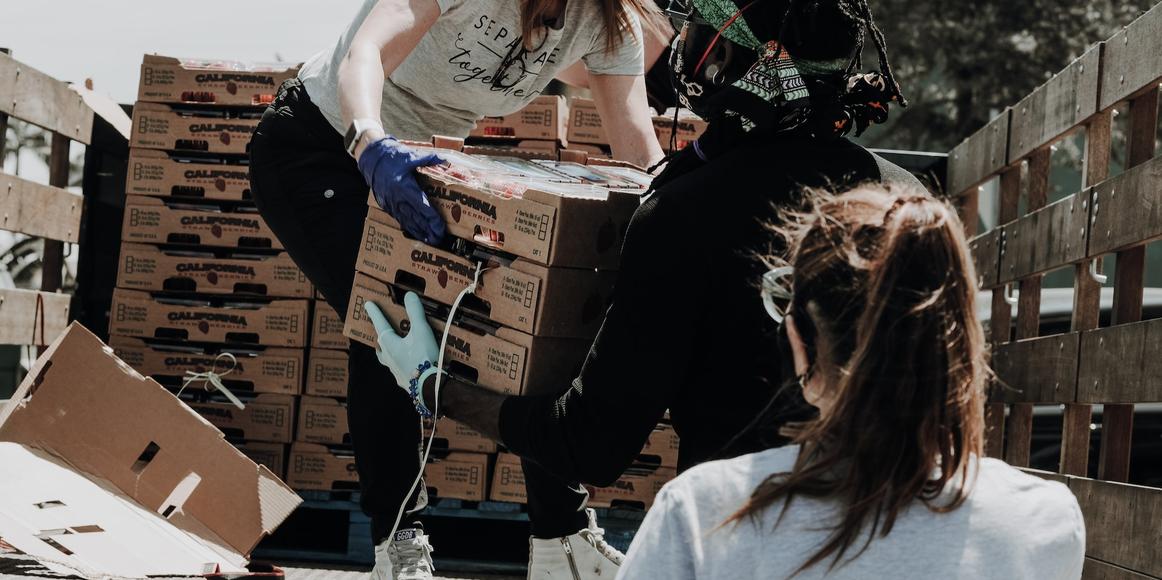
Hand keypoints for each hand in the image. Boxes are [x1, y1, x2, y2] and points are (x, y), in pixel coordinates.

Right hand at [357, 136, 446, 244]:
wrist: (371, 159)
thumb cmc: (391, 157)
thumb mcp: (411, 156)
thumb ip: (429, 159)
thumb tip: (446, 161)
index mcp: (405, 187)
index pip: (422, 207)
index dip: (432, 219)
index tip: (440, 228)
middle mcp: (398, 198)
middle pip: (416, 218)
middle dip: (428, 230)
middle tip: (439, 239)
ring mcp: (391, 203)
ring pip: (407, 222)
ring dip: (419, 232)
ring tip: (430, 240)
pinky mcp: (387, 205)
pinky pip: (399, 219)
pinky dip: (408, 227)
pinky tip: (416, 233)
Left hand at [363, 292, 443, 416]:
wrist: (429, 386)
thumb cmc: (423, 357)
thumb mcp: (421, 331)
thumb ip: (415, 312)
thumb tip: (409, 295)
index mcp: (390, 344)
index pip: (380, 324)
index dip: (375, 313)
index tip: (367, 304)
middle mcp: (388, 357)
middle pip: (381, 344)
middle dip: (381, 335)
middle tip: (382, 329)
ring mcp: (395, 371)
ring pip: (386, 359)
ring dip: (387, 352)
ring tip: (391, 349)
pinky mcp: (404, 381)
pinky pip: (398, 370)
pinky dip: (400, 365)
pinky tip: (407, 366)